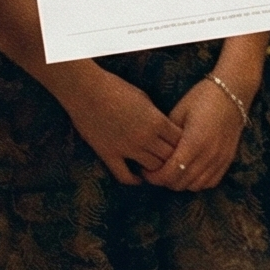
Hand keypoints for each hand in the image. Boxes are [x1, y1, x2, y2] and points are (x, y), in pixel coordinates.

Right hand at [57, 64, 183, 185]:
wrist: (86, 90)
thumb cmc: (116, 88)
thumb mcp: (144, 98)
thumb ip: (156, 117)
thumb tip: (165, 130)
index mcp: (157, 121)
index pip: (181, 141)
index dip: (184, 145)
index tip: (182, 146)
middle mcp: (145, 137)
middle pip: (170, 158)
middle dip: (174, 160)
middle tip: (173, 162)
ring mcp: (127, 148)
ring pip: (152, 169)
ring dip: (156, 170)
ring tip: (157, 169)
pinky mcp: (109, 155)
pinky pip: (125, 176)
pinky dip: (134, 180)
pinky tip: (139, 178)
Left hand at [151, 78, 247, 191]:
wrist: (233, 92)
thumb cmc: (202, 98)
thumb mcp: (179, 112)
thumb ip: (167, 136)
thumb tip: (154, 152)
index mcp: (194, 142)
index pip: (170, 173)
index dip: (154, 177)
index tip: (146, 171)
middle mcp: (208, 155)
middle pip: (181, 183)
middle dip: (164, 181)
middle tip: (156, 172)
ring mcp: (220, 159)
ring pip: (195, 186)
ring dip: (181, 183)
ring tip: (172, 172)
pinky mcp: (228, 160)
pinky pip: (210, 182)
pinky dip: (198, 182)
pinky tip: (190, 172)